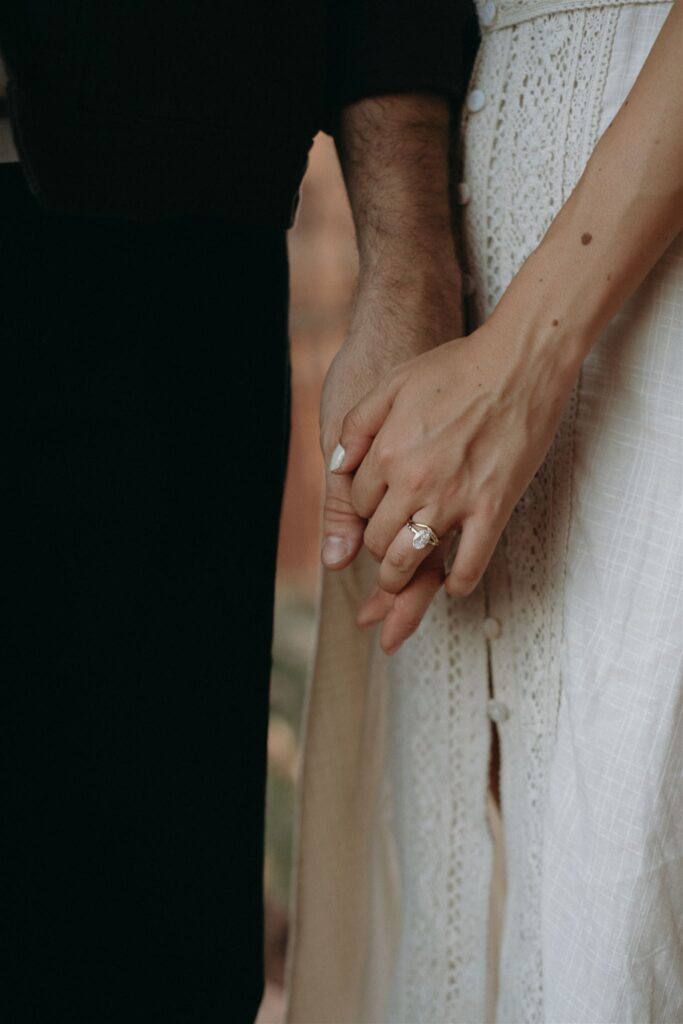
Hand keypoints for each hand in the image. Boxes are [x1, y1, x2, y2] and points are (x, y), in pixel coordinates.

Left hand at [333, 313, 581, 599]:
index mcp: (386, 454)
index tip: (379, 507)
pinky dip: (456, 584)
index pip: (356, 505)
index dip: (364, 509)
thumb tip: (335, 466)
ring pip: (409, 562)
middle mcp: (413, 482)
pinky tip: (452, 584)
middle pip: (376, 540)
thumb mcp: (392, 384)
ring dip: (399, 578)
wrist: (519, 362)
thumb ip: (357, 425)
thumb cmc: (457, 368)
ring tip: (401, 579)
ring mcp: (454, 500)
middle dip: (376, 547)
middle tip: (386, 546)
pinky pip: (469, 566)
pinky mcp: (493, 509)